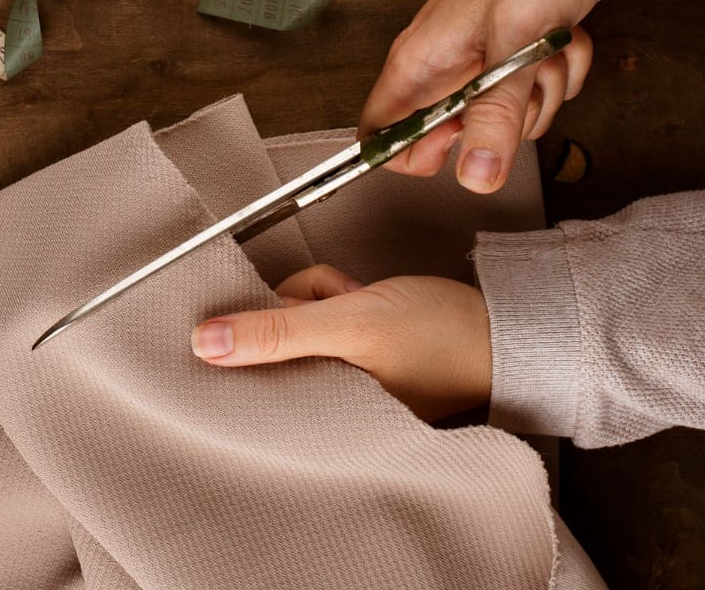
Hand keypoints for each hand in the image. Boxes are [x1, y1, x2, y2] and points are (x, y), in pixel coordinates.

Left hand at [191, 264, 491, 420]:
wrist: (499, 327)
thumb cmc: (439, 336)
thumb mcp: (350, 325)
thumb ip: (278, 332)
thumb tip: (206, 342)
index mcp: (315, 411)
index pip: (249, 372)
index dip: (252, 333)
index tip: (272, 314)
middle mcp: (318, 397)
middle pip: (268, 333)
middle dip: (299, 303)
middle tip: (337, 305)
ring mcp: (332, 372)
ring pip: (291, 312)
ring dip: (320, 294)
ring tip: (360, 301)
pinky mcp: (346, 350)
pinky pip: (316, 309)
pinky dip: (334, 295)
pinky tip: (364, 299)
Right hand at [359, 0, 601, 192]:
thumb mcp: (514, 50)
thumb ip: (494, 117)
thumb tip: (474, 177)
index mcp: (417, 65)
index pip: (380, 138)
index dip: (416, 153)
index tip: (462, 141)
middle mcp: (438, 70)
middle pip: (453, 139)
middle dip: (501, 121)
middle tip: (518, 82)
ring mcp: (473, 67)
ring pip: (502, 122)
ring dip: (538, 93)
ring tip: (545, 51)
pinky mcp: (505, 62)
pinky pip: (531, 99)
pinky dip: (555, 75)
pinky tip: (559, 42)